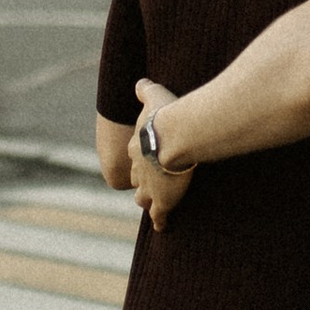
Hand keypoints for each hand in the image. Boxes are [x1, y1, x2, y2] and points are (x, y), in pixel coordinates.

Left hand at [130, 78, 196, 229]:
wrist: (174, 137)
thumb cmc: (166, 115)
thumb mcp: (153, 96)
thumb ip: (145, 90)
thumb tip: (140, 82)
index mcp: (135, 147)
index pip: (135, 156)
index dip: (142, 158)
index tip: (148, 158)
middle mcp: (138, 169)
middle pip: (137, 179)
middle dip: (142, 182)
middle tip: (149, 185)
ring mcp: (149, 187)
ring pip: (144, 199)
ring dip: (148, 202)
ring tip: (153, 207)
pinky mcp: (162, 200)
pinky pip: (159, 215)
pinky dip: (160, 221)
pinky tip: (162, 227)